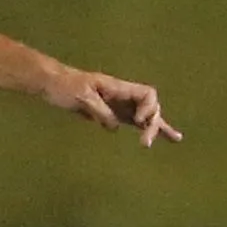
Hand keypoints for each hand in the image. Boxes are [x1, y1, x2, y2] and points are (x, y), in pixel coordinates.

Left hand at [43, 69, 181, 145]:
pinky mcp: (112, 115)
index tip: (138, 121)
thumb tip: (115, 127)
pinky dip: (145, 130)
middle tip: (145, 144)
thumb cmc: (64, 86)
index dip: (148, 108)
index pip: (147, 94)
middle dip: (153, 124)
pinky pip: (132, 123)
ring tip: (176, 139)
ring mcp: (119, 105)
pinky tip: (155, 139)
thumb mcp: (81, 97)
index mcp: (117, 87)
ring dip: (158, 127)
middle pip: (150, 107)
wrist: (50, 83)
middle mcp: (123, 96)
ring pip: (146, 116)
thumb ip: (100, 111)